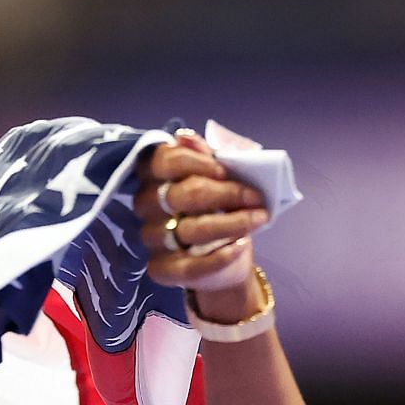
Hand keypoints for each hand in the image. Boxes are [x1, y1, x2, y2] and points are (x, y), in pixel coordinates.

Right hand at [133, 131, 268, 302]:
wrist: (229, 253)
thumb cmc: (221, 205)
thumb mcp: (221, 175)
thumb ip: (207, 154)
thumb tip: (185, 136)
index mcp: (154, 175)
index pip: (164, 161)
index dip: (196, 162)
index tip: (226, 171)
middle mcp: (147, 205)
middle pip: (180, 196)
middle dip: (225, 194)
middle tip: (255, 197)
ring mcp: (152, 238)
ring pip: (189, 230)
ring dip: (231, 223)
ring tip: (258, 219)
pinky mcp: (162, 268)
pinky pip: (189, 267)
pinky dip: (220, 257)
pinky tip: (240, 246)